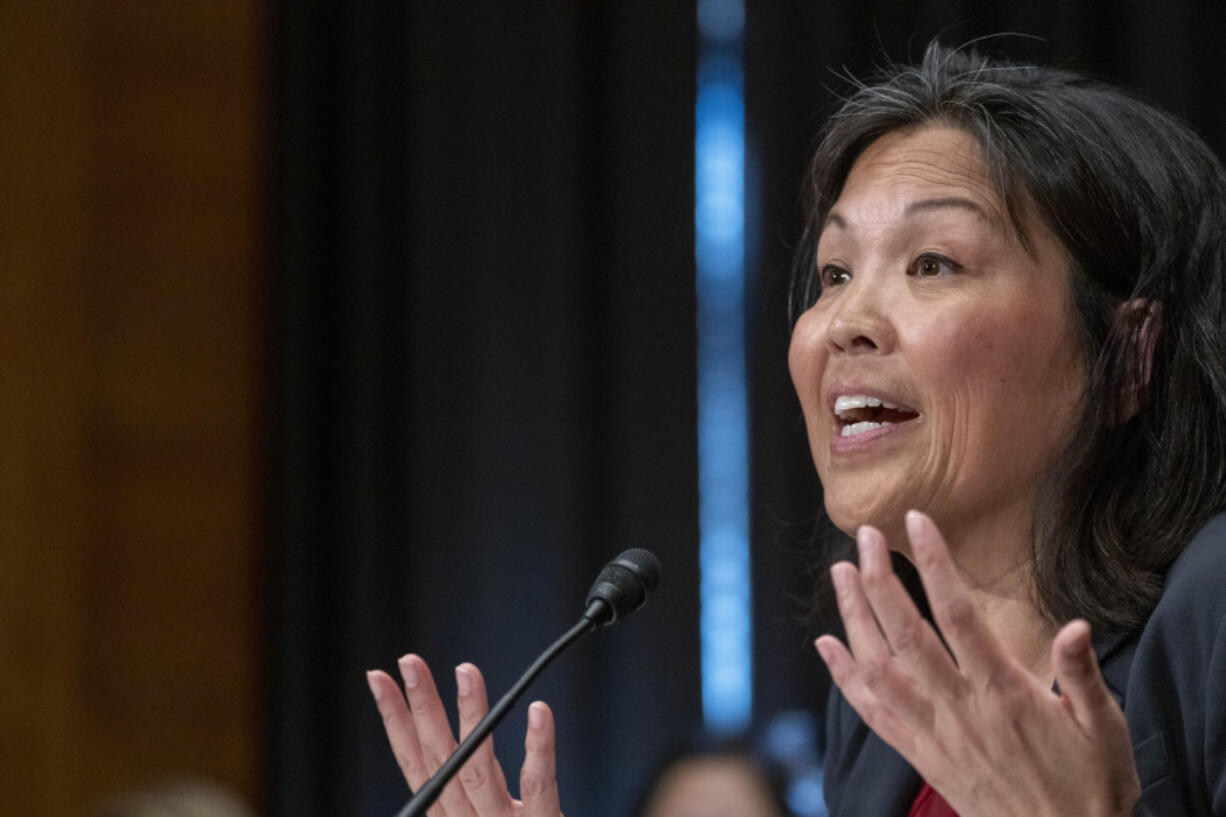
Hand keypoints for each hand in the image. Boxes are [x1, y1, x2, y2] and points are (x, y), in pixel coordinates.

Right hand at [367, 655, 562, 816]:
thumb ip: (454, 796)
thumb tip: (428, 748)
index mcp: (450, 816)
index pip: (416, 762)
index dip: (395, 720)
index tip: (379, 680)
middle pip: (440, 759)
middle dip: (422, 708)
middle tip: (409, 662)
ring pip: (480, 767)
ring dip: (472, 716)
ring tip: (465, 670)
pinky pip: (539, 785)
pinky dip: (538, 748)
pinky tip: (538, 711)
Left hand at [816, 510, 1140, 816]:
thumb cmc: (1089, 784)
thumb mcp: (1105, 728)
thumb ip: (1084, 676)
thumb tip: (1076, 626)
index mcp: (1003, 693)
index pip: (958, 615)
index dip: (935, 564)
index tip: (916, 522)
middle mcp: (958, 709)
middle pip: (906, 634)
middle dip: (879, 580)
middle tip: (863, 535)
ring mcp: (932, 733)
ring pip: (879, 668)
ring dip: (853, 618)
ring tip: (839, 573)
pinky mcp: (919, 754)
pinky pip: (871, 713)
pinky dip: (843, 677)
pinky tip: (826, 644)